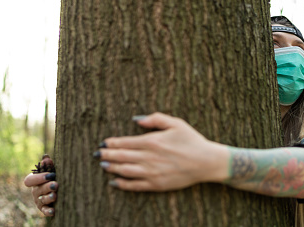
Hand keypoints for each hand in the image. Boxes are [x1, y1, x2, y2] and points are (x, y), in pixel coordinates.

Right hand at [24, 157, 57, 216]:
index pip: (29, 180)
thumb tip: (46, 157)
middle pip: (38, 190)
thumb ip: (48, 165)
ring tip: (55, 195)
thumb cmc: (52, 178)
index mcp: (34, 182)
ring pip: (42, 200)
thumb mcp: (51, 171)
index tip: (50, 174)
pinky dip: (48, 211)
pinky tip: (53, 211)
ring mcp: (38, 200)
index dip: (38, 178)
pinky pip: (44, 210)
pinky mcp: (44, 208)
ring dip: (48, 198)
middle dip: (47, 187)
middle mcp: (35, 191)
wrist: (58, 191)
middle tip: (56, 185)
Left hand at [95, 112, 228, 191]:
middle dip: (107, 155)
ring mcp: (152, 172)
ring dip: (111, 168)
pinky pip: (134, 185)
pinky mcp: (157, 184)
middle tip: (96, 154)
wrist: (206, 162)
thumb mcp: (176, 123)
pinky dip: (122, 184)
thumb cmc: (192, 141)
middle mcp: (149, 157)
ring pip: (125, 171)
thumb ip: (155, 119)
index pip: (125, 142)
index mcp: (153, 141)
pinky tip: (114, 181)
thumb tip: (136, 119)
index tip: (103, 143)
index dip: (112, 143)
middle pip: (121, 156)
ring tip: (102, 165)